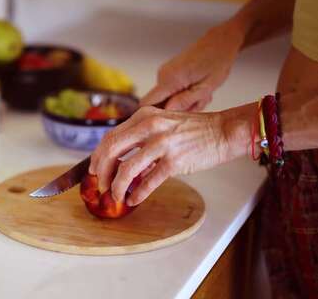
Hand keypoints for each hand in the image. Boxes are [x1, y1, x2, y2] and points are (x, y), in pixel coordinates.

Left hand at [88, 106, 246, 205]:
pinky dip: (137, 193)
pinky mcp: (175, 161)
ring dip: (117, 186)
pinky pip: (148, 181)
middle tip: (100, 185)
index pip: (110, 137)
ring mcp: (162, 144)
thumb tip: (119, 159)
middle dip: (101, 171)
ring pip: (127, 169)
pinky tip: (133, 199)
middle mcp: (150, 127)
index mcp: (144, 116)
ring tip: (115, 195)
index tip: (93, 169)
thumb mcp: (162, 123)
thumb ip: (140, 136)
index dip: (98, 156)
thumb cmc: (193, 130)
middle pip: (112, 151)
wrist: (223, 131)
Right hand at [139, 22, 244, 111]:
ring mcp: (164, 74)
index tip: (170, 122)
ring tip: (202, 95)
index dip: (153, 117)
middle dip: (177, 110)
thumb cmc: (217, 61)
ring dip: (184, 102)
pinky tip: (198, 90)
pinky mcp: (168, 74)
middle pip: (158, 104)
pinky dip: (184, 95)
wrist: (219, 41)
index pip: (146, 104)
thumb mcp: (206, 87)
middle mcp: (162, 76)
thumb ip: (185, 101)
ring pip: (167, 99)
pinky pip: (170, 92)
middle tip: (198, 103)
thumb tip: (167, 112)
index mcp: (170, 79)